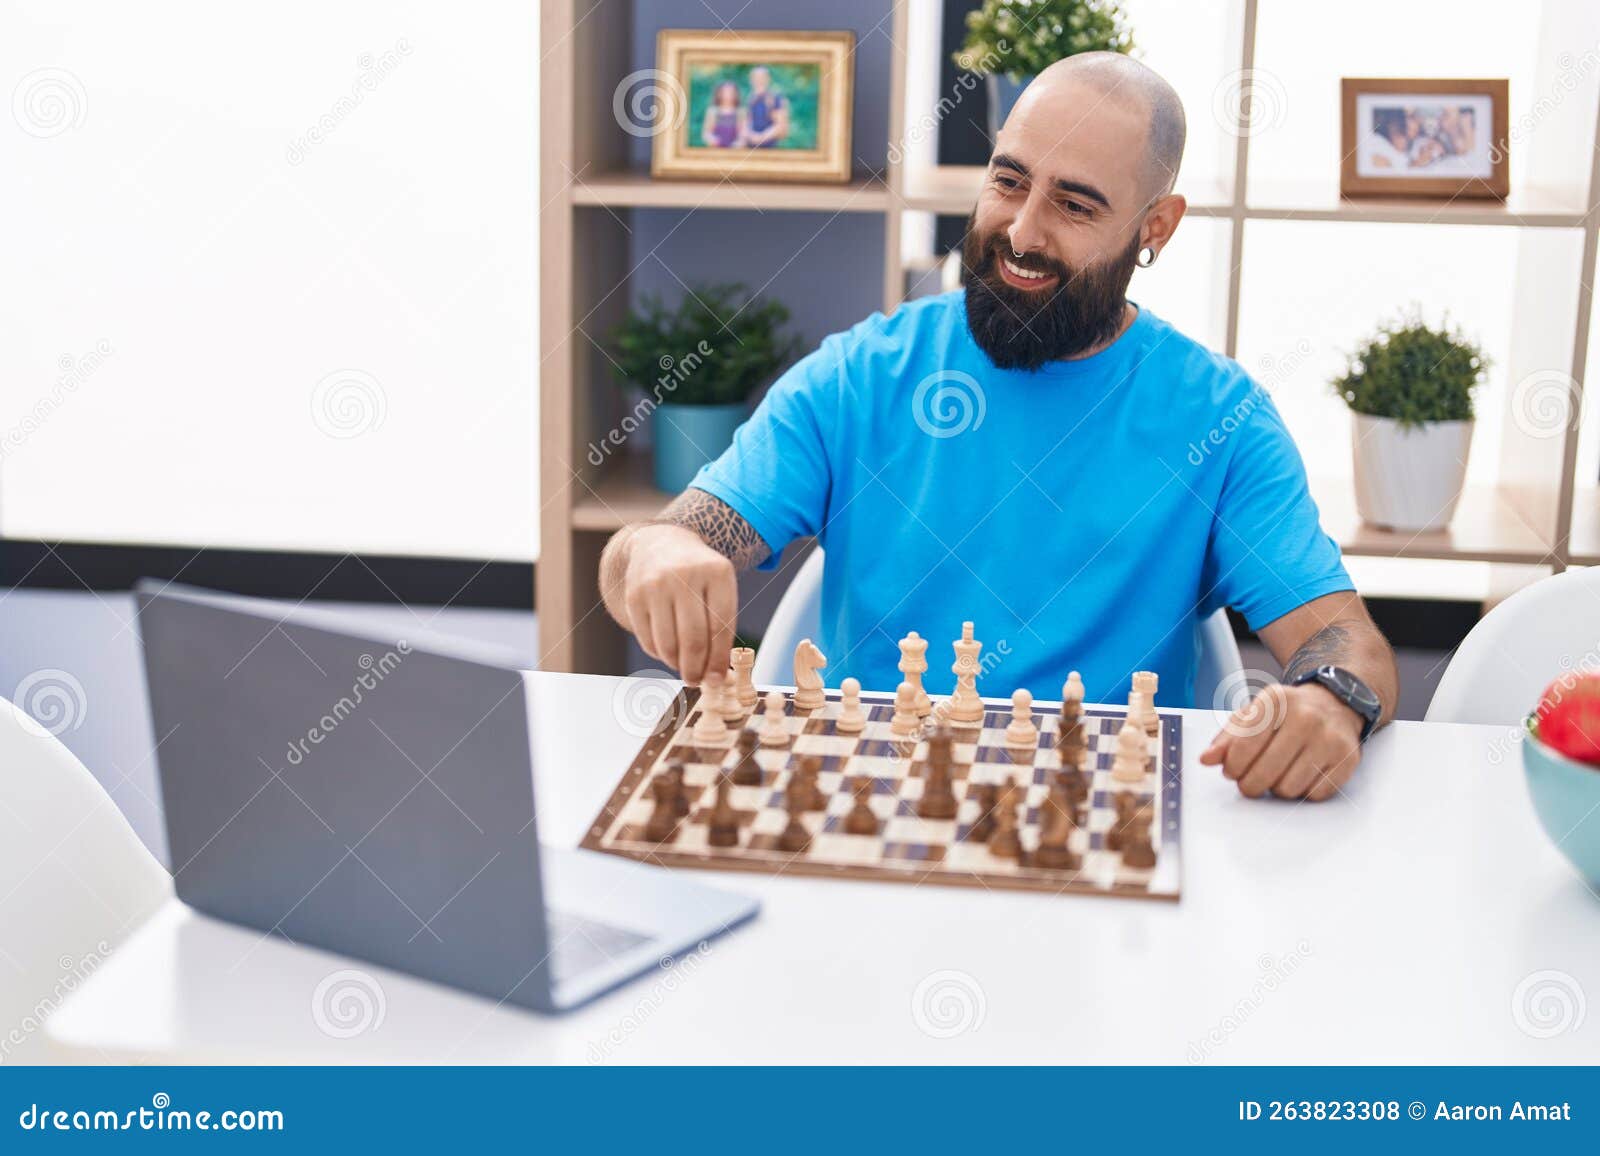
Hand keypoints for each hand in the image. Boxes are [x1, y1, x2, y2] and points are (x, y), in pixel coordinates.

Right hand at [619, 524, 736, 685]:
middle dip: (696, 669)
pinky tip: (667, 651)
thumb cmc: (698, 576)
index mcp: (716, 572)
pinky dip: (659, 654)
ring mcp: (656, 584)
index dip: (719, 659)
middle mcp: (685, 575)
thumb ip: (722, 624)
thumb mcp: (719, 587)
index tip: (716, 678)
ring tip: (683, 667)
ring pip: (668, 643)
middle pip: (693, 639)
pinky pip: (647, 639)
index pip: (721, 626)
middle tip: (696, 681)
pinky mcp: (634, 595)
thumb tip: (716, 674)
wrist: (660, 544)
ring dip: (677, 664)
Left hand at [1198, 683, 1362, 800]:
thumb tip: (1206, 759)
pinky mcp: (1347, 758)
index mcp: (1275, 700)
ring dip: (1277, 788)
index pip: (1242, 748)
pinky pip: (1314, 795)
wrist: (1334, 705)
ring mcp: (1329, 737)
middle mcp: (1305, 716)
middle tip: (1250, 780)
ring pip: (1288, 788)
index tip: (1232, 770)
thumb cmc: (1286, 715)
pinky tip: (1301, 774)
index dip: (1232, 767)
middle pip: (1263, 774)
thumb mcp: (1252, 716)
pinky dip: (1303, 792)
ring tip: (1278, 773)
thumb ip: (1226, 738)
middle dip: (1250, 784)